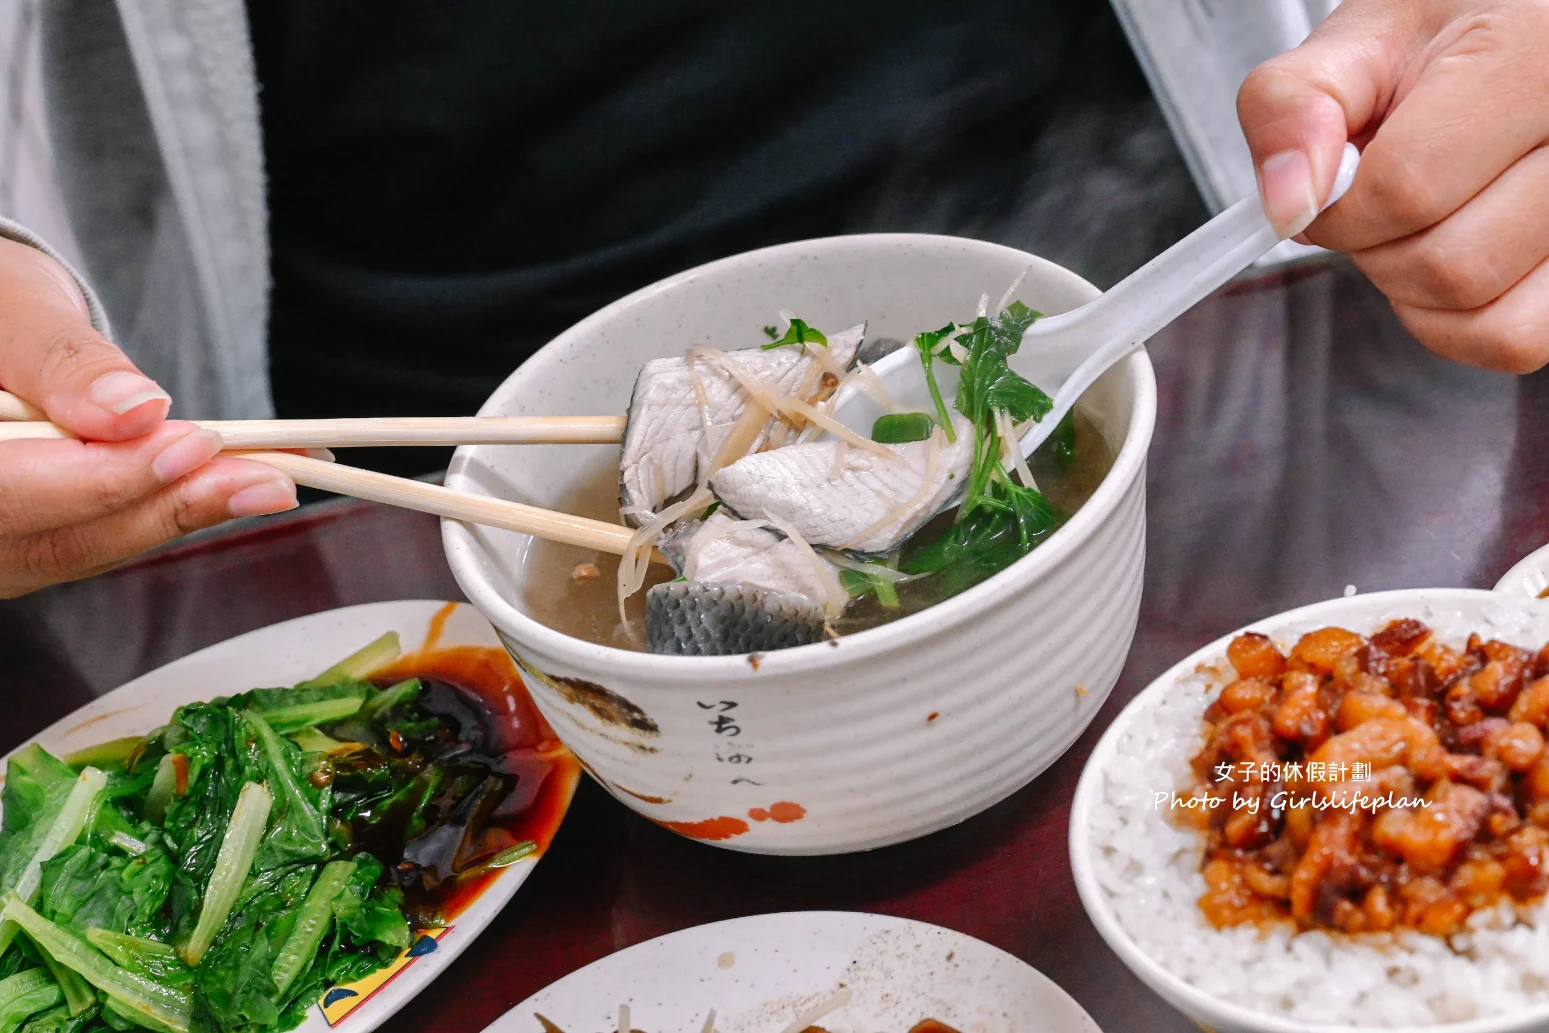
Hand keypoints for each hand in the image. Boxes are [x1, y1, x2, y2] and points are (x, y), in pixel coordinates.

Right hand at [0, 236, 296, 597]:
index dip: (107, 479)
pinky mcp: (35, 542)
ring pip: (90, 547)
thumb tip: (137, 409)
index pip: (12, 495)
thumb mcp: (21, 313)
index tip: (196, 445)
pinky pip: (103, 538)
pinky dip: (173, 510)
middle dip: (172, 506)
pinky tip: (241, 489)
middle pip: (60, 538)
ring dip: (188, 514)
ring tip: (274, 483)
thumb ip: (67, 365)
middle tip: (271, 479)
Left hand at [1238, 0, 1548, 372]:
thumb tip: (1287, 201)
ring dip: (1416, 289)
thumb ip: (1295, 105)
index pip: (1408, 188)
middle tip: (1380, 202)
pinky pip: (1519, 341)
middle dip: (1377, 250)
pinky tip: (1456, 260)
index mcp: (1533, 58)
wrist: (1519, 30)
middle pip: (1446, 265)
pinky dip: (1463, 325)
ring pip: (1485, 315)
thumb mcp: (1361, 42)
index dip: (1341, 209)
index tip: (1329, 189)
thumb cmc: (1453, 35)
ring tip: (1426, 219)